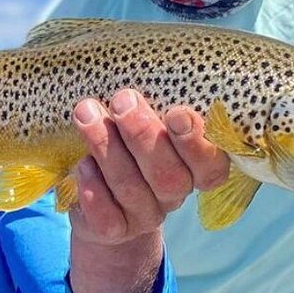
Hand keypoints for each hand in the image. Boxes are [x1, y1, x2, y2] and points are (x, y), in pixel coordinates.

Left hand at [70, 90, 228, 246]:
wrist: (103, 201)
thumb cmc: (130, 144)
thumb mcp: (149, 122)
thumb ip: (155, 103)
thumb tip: (139, 62)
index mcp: (195, 167)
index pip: (211, 165)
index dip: (197, 143)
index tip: (177, 113)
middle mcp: (175, 193)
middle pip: (169, 176)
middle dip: (144, 136)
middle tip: (123, 100)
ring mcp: (145, 215)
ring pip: (132, 189)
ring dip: (108, 149)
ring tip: (86, 114)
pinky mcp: (115, 230)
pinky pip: (106, 216)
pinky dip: (93, 189)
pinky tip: (82, 164)